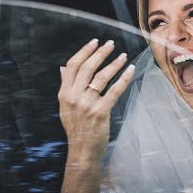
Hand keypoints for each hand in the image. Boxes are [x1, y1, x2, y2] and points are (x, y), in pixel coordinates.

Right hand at [58, 39, 134, 163]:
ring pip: (101, 77)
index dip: (84, 51)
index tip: (94, 42)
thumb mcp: (65, 106)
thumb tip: (63, 68)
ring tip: (122, 56)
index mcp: (64, 93)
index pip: (73, 66)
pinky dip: (123, 78)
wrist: (82, 150)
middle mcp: (74, 97)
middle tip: (110, 44)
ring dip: (114, 64)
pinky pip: (114, 91)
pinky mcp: (101, 111)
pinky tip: (130, 70)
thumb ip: (65, 85)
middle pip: (87, 68)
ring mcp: (87, 104)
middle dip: (100, 53)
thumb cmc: (76, 128)